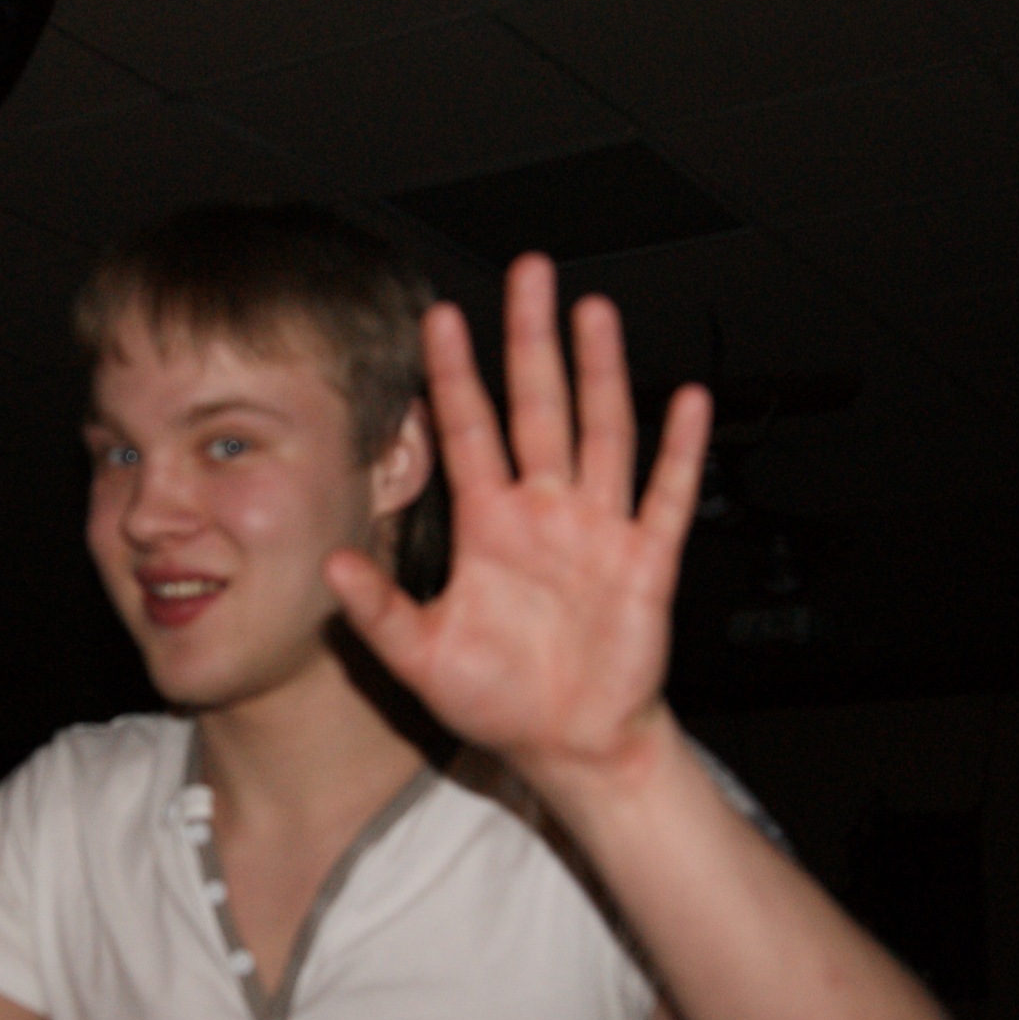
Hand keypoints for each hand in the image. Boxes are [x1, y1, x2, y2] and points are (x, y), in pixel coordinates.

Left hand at [325, 254, 708, 781]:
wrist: (569, 745)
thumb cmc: (500, 701)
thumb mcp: (422, 657)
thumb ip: (379, 611)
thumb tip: (331, 567)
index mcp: (490, 526)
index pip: (469, 430)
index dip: (453, 376)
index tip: (438, 318)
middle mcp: (545, 513)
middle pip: (538, 406)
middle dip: (531, 340)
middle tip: (528, 274)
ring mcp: (598, 531)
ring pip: (601, 432)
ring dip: (600, 373)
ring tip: (593, 312)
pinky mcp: (644, 562)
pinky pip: (664, 497)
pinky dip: (678, 451)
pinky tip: (687, 402)